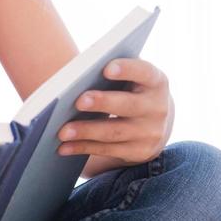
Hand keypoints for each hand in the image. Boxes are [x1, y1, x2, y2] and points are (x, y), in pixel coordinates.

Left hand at [56, 58, 172, 165]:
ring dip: (86, 131)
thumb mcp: (131, 78)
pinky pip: (108, 150)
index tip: (106, 69)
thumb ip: (112, 73)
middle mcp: (158, 108)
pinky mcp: (140, 152)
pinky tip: (63, 147)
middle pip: (128, 105)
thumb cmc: (130, 89)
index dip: (127, 69)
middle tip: (78, 101)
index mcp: (156, 81)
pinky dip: (83, 147)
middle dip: (102, 103)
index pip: (144, 72)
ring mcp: (151, 133)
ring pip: (114, 131)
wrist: (154, 121)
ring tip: (62, 131)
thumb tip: (75, 77)